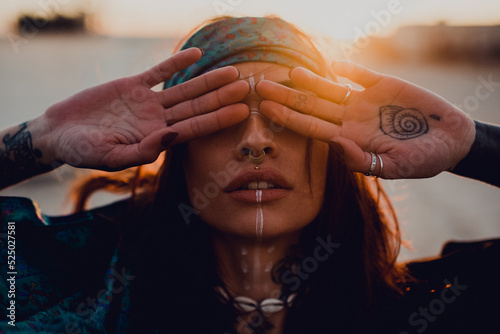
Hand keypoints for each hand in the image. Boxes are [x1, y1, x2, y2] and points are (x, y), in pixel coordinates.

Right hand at [37, 48, 249, 170]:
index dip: (218, 119)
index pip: (195, 128)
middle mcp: (158, 120)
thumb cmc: (83, 151)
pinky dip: (176, 62)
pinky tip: (196, 53)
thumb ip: (143, 151)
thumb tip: (173, 137)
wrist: (60, 133)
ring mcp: (147, 103)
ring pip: (183, 89)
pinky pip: (159, 72)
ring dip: (207, 80)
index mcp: (157, 139)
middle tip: (247, 86)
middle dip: (221, 97)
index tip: (241, 111)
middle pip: (196, 107)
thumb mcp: (111, 156)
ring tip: (231, 71)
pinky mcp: (133, 86)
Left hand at [256, 61, 475, 178]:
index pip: (310, 127)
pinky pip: (360, 74)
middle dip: (286, 96)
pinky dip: (346, 67)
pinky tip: (329, 62)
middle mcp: (351, 119)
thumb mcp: (395, 166)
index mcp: (349, 139)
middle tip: (260, 85)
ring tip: (288, 70)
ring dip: (310, 80)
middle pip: (312, 105)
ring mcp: (365, 101)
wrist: (451, 141)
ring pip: (330, 88)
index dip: (287, 117)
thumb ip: (364, 160)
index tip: (264, 107)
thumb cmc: (424, 160)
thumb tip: (336, 145)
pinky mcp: (383, 84)